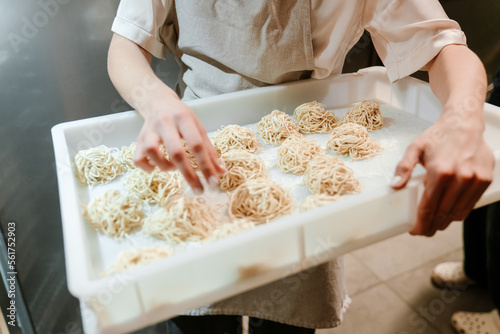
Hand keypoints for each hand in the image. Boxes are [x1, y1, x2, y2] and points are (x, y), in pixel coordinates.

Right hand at [133, 98, 224, 193]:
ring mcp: (149, 131)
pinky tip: (156, 167)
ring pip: (153, 153)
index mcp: (183, 118)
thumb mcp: (198, 127)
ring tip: (174, 167)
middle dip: (189, 175)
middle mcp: (165, 123)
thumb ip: (209, 150)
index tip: (213, 181)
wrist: (157, 101)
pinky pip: (138, 158)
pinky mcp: (138, 139)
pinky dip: (148, 167)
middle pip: (176, 152)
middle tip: (199, 189)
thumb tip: (220, 172)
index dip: (206, 165)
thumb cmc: (181, 117)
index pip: (197, 144)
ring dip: (166, 167)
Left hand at [391, 118, 493, 235]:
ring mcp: (475, 179)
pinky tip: (449, 213)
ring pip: (459, 212)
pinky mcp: (485, 179)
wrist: (464, 123)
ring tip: (435, 224)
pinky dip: (459, 211)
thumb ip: (403, 168)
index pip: (429, 206)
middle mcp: (460, 177)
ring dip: (446, 222)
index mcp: (440, 171)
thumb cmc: (438, 136)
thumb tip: (394, 186)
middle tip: (423, 231)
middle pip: (444, 213)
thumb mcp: (415, 148)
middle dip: (432, 226)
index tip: (414, 230)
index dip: (421, 222)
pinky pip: (471, 204)